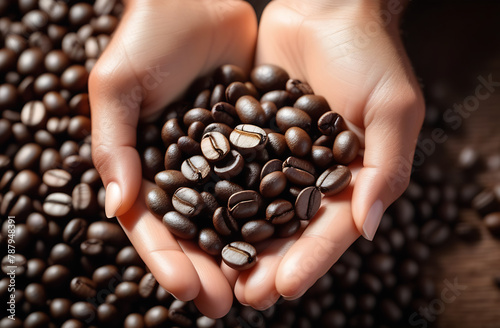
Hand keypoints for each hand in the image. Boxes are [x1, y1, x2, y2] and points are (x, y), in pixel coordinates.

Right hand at [89, 0, 256, 317]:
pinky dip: (277, 208)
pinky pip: (268, 179)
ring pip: (236, 214)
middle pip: (199, 231)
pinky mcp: (257, 138)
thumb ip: (114, 143)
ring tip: (266, 285)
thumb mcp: (117, 85)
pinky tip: (291, 236)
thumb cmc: (147, 35)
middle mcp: (188, 169)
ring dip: (249, 252)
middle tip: (231, 305)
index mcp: (148, 165)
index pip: (153, 226)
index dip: (168, 260)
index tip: (190, 289)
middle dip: (212, 269)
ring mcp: (224, 157)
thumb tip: (117, 206)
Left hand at [225, 0, 424, 308]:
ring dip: (237, 240)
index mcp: (350, 177)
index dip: (311, 260)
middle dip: (268, 262)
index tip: (285, 288)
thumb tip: (371, 227)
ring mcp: (277, 157)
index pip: (331, 229)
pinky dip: (216, 195)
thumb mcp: (392, 108)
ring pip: (256, 208)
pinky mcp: (248, 136)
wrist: (327, 7)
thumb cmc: (369, 54)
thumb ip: (385, 168)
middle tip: (244, 295)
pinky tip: (197, 219)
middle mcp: (311, 174)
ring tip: (216, 272)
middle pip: (289, 229)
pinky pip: (232, 170)